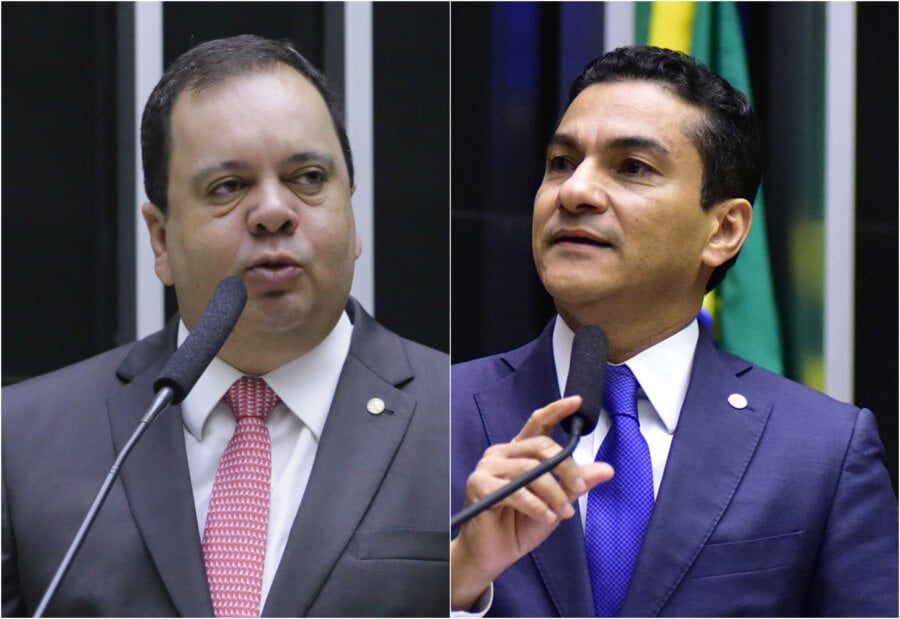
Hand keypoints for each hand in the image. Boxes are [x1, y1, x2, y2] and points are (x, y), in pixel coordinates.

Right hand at [450, 395, 613, 609]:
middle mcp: (502, 454)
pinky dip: (536, 506)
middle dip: (566, 468)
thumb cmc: (519, 525)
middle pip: (541, 446)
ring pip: (531, 471)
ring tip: (563, 512)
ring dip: (553, 493)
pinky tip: (545, 516)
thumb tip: (606, 469)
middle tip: (578, 488)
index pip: (538, 423)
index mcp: (519, 453)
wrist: (494, 554)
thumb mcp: (557, 502)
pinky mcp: (479, 485)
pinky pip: (516, 491)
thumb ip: (576, 483)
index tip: (575, 402)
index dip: (556, 410)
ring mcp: (488, 468)